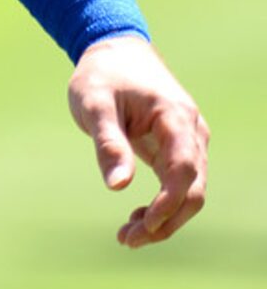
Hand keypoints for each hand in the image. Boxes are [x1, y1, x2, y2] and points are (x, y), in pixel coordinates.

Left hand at [68, 35, 208, 246]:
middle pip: (193, 188)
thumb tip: (117, 186)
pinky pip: (179, 184)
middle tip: (127, 239)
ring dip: (164, 218)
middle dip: (165, 220)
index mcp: (174, 116)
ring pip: (189, 191)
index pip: (184, 168)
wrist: (113, 49)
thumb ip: (108, 142)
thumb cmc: (102, 74)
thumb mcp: (94, 103)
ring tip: (127, 235)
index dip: (169, 202)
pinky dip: (163, 205)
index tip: (144, 225)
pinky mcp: (177, 148)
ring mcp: (188, 140)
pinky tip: (136, 217)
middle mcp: (190, 131)